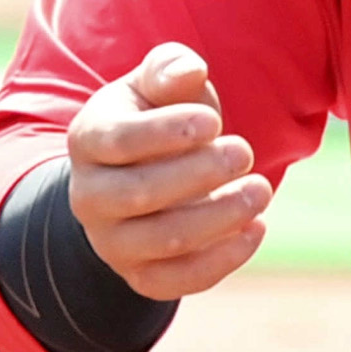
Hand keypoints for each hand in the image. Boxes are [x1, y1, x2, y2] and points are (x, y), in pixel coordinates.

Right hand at [65, 44, 271, 299]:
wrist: (144, 171)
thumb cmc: (160, 115)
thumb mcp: (159, 83)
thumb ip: (171, 68)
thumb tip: (188, 72)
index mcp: (89, 140)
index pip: (119, 141)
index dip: (168, 132)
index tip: (213, 122)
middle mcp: (89, 196)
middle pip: (138, 195)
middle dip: (198, 175)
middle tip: (243, 152)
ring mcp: (112, 242)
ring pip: (160, 242)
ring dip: (218, 218)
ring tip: (260, 190)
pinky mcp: (140, 275)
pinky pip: (174, 283)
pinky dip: (220, 261)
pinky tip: (256, 229)